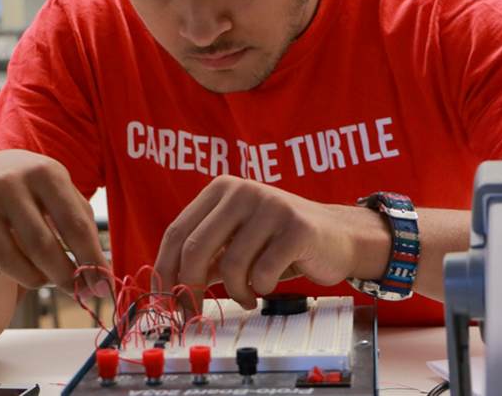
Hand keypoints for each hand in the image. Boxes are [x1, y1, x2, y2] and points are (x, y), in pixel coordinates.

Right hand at [0, 150, 110, 298]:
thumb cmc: (37, 186)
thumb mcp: (64, 191)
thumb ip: (84, 228)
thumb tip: (101, 276)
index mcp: (45, 174)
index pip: (74, 225)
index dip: (91, 260)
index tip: (102, 287)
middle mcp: (9, 183)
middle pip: (40, 245)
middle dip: (62, 276)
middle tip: (74, 290)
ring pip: (5, 259)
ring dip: (31, 279)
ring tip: (42, 279)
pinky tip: (4, 266)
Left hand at [154, 175, 380, 310]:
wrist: (338, 236)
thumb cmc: (280, 243)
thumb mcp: (237, 243)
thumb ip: (206, 257)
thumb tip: (168, 291)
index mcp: (222, 189)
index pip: (177, 231)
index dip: (165, 270)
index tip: (163, 300)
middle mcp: (243, 191)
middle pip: (196, 248)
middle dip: (190, 289)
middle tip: (192, 312)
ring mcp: (271, 205)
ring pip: (230, 265)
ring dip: (234, 293)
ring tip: (246, 296)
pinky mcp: (297, 226)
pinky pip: (262, 272)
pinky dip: (260, 289)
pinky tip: (266, 287)